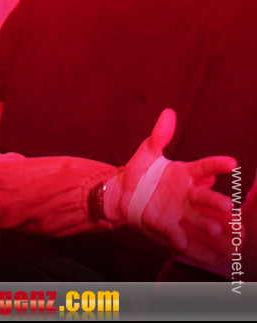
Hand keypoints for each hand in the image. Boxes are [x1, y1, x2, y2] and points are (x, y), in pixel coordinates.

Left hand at [108, 109, 236, 264]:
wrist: (122, 193)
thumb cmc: (140, 172)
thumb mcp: (148, 151)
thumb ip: (159, 135)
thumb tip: (169, 112)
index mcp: (185, 174)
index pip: (205, 168)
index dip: (218, 165)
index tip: (232, 163)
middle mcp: (188, 194)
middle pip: (206, 197)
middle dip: (218, 202)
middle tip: (228, 206)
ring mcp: (179, 211)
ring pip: (198, 218)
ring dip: (207, 224)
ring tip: (217, 230)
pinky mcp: (167, 225)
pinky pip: (176, 233)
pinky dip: (179, 238)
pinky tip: (182, 242)